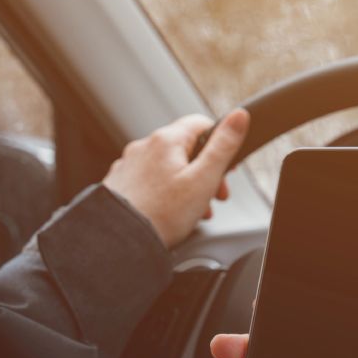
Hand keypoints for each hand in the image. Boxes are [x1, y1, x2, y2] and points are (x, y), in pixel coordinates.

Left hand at [103, 108, 249, 247]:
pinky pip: (149, 182)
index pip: (201, 124)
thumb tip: (239, 116)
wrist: (122, 241)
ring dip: (186, 185)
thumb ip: (223, 146)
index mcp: (166, 140)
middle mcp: (143, 147)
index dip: (220, 144)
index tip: (226, 167)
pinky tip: (168, 214)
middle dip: (204, 171)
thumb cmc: (162, 215)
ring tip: (192, 211)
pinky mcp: (119, 184)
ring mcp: (128, 165)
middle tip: (214, 196)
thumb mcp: (204, 179)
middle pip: (184, 149)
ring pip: (167, 167)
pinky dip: (164, 194)